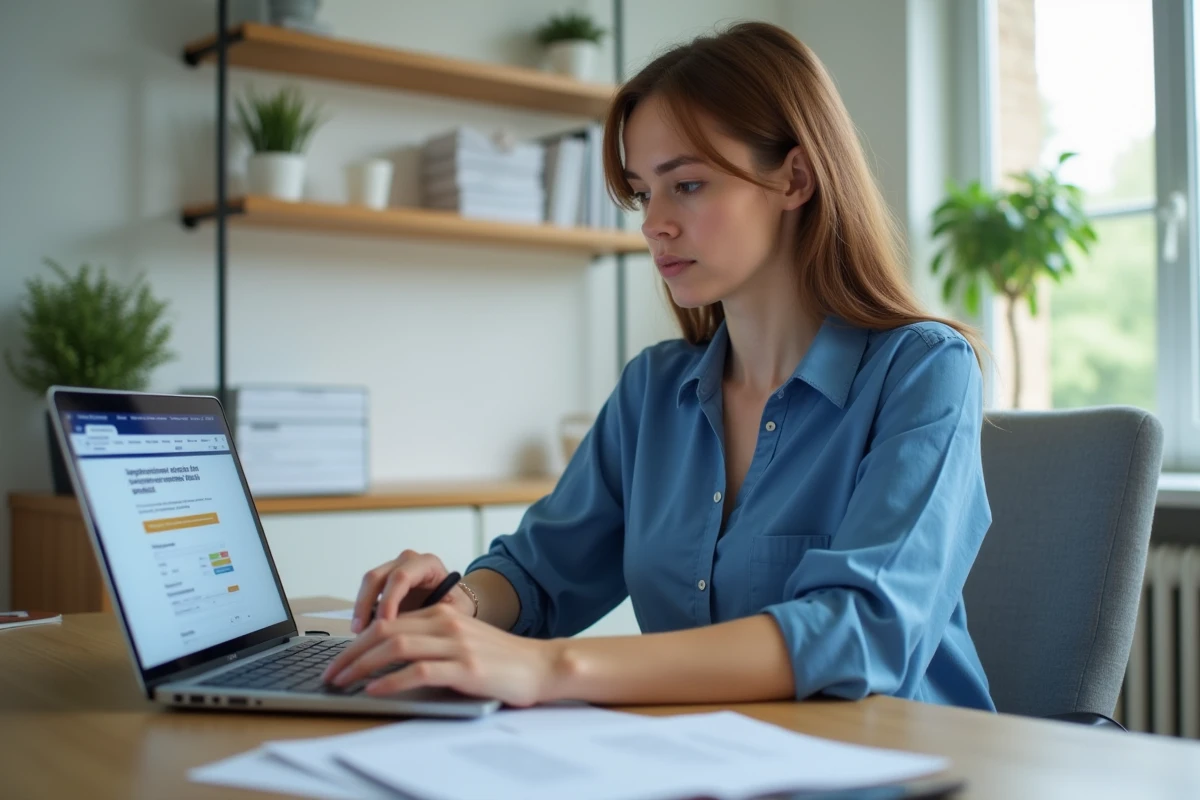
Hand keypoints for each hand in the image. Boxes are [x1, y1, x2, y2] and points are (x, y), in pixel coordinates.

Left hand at [321, 603, 559, 706]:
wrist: (542, 666)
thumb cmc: (502, 661)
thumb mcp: (463, 642)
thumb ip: (432, 643)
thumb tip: (388, 658)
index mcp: (442, 614)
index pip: (388, 622)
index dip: (357, 642)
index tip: (338, 661)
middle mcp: (446, 623)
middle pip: (384, 631)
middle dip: (350, 654)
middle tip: (331, 674)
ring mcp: (456, 644)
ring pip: (396, 646)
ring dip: (363, 666)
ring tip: (344, 682)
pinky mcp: (465, 667)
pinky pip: (418, 670)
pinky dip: (391, 680)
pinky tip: (376, 689)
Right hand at [351, 550, 473, 632]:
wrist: (457, 605)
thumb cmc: (457, 608)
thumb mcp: (451, 613)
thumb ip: (429, 619)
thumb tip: (403, 635)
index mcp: (428, 564)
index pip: (402, 577)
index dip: (389, 600)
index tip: (384, 624)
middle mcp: (408, 561)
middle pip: (378, 577)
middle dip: (367, 604)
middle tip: (363, 631)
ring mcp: (394, 568)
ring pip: (369, 583)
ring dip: (361, 608)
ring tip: (359, 633)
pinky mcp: (385, 581)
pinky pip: (368, 592)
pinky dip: (363, 611)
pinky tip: (362, 631)